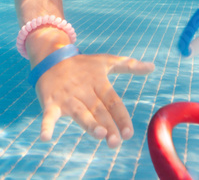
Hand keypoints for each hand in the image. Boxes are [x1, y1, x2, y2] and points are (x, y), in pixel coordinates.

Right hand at [35, 51, 154, 146]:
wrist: (51, 56)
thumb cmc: (82, 64)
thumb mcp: (106, 61)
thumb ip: (129, 65)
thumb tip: (153, 66)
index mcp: (98, 83)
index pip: (113, 102)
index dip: (121, 117)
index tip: (129, 133)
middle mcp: (84, 91)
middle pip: (98, 110)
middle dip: (108, 125)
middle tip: (115, 142)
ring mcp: (67, 97)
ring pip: (79, 112)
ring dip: (88, 123)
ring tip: (99, 134)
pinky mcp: (50, 101)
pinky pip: (48, 115)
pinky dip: (46, 125)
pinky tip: (45, 138)